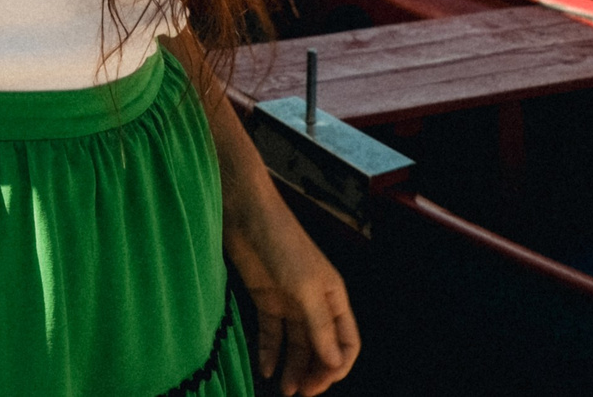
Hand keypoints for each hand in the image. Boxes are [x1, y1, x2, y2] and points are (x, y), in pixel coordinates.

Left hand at [227, 199, 359, 395]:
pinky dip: (270, 352)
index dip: (337, 366)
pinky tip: (266, 369)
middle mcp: (315, 303)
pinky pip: (272, 333)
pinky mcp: (266, 299)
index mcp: (334, 298)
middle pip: (322, 347)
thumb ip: (319, 325)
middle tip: (300, 393)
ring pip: (297, 345)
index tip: (320, 384)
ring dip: (293, 368)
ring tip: (284, 390)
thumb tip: (333, 362)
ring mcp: (290, 302)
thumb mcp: (305, 287)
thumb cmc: (282, 243)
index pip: (346, 342)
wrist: (245, 214)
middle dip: (315, 372)